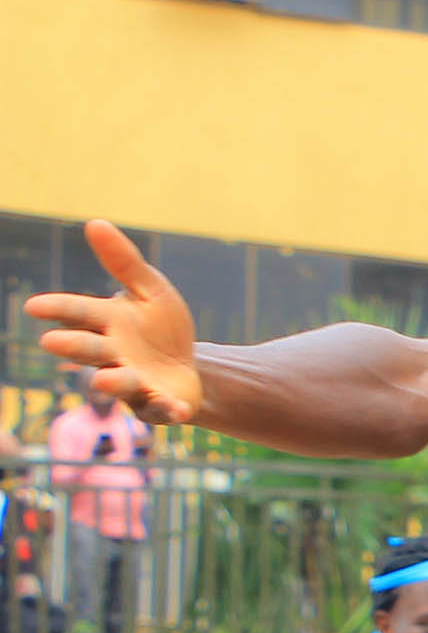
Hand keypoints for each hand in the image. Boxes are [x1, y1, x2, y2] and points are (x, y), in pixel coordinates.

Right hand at [26, 223, 205, 424]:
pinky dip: (167, 410)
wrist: (189, 367)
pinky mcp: (159, 406)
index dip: (57, 309)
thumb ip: (125, 263)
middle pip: (90, 349)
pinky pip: (161, 410)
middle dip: (73, 346)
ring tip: (104, 378)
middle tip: (51, 343)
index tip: (34, 307)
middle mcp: (113, 355)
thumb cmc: (160, 328)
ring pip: (119, 383)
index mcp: (106, 323)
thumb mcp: (151, 291)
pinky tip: (176, 408)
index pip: (77, 312)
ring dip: (112, 381)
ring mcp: (133, 383)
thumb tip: (95, 222)